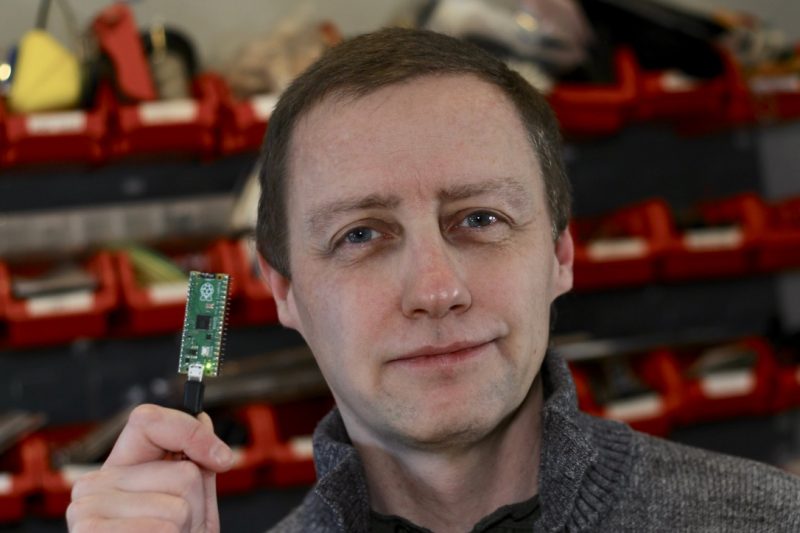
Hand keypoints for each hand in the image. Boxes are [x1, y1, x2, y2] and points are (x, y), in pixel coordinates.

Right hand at [67, 404, 233, 532]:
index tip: (221, 458)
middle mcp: (96, 482)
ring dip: (186, 530)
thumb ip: (196, 463)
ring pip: (179, 505)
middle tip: (179, 530)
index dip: (190, 433)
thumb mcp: (190, 502)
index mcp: (120, 468)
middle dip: (196, 507)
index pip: (148, 420)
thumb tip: (202, 418)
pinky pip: (162, 529)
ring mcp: (87, 508)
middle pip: (183, 473)